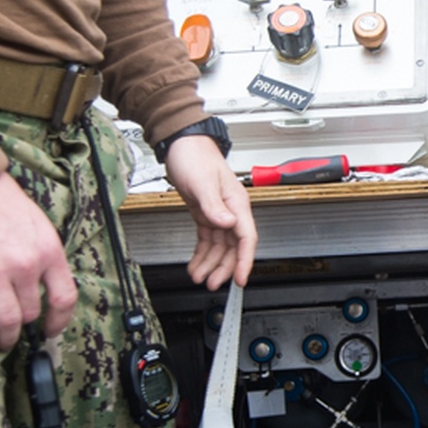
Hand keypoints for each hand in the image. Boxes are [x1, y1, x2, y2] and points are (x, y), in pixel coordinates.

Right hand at [0, 171, 76, 347]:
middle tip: (16, 330)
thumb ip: (44, 254)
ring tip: (1, 340)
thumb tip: (45, 286)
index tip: (50, 331)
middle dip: (24, 326)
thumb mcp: (36, 222)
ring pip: (7, 323)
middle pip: (31, 313)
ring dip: (5, 337)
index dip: (59, 321)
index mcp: (48, 249)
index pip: (64, 297)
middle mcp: (25, 266)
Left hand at [164, 133, 256, 289]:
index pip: (246, 237)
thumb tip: (229, 223)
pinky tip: (196, 264)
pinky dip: (202, 254)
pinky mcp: (206, 214)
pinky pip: (208, 239)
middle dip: (224, 267)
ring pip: (220, 246)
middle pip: (233, 246)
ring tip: (200, 277)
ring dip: (211, 263)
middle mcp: (230, 209)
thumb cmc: (194, 156)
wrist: (181, 144)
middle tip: (212, 283)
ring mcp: (218, 212)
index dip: (245, 260)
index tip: (241, 278)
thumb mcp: (202, 183)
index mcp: (236, 202)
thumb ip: (214, 206)